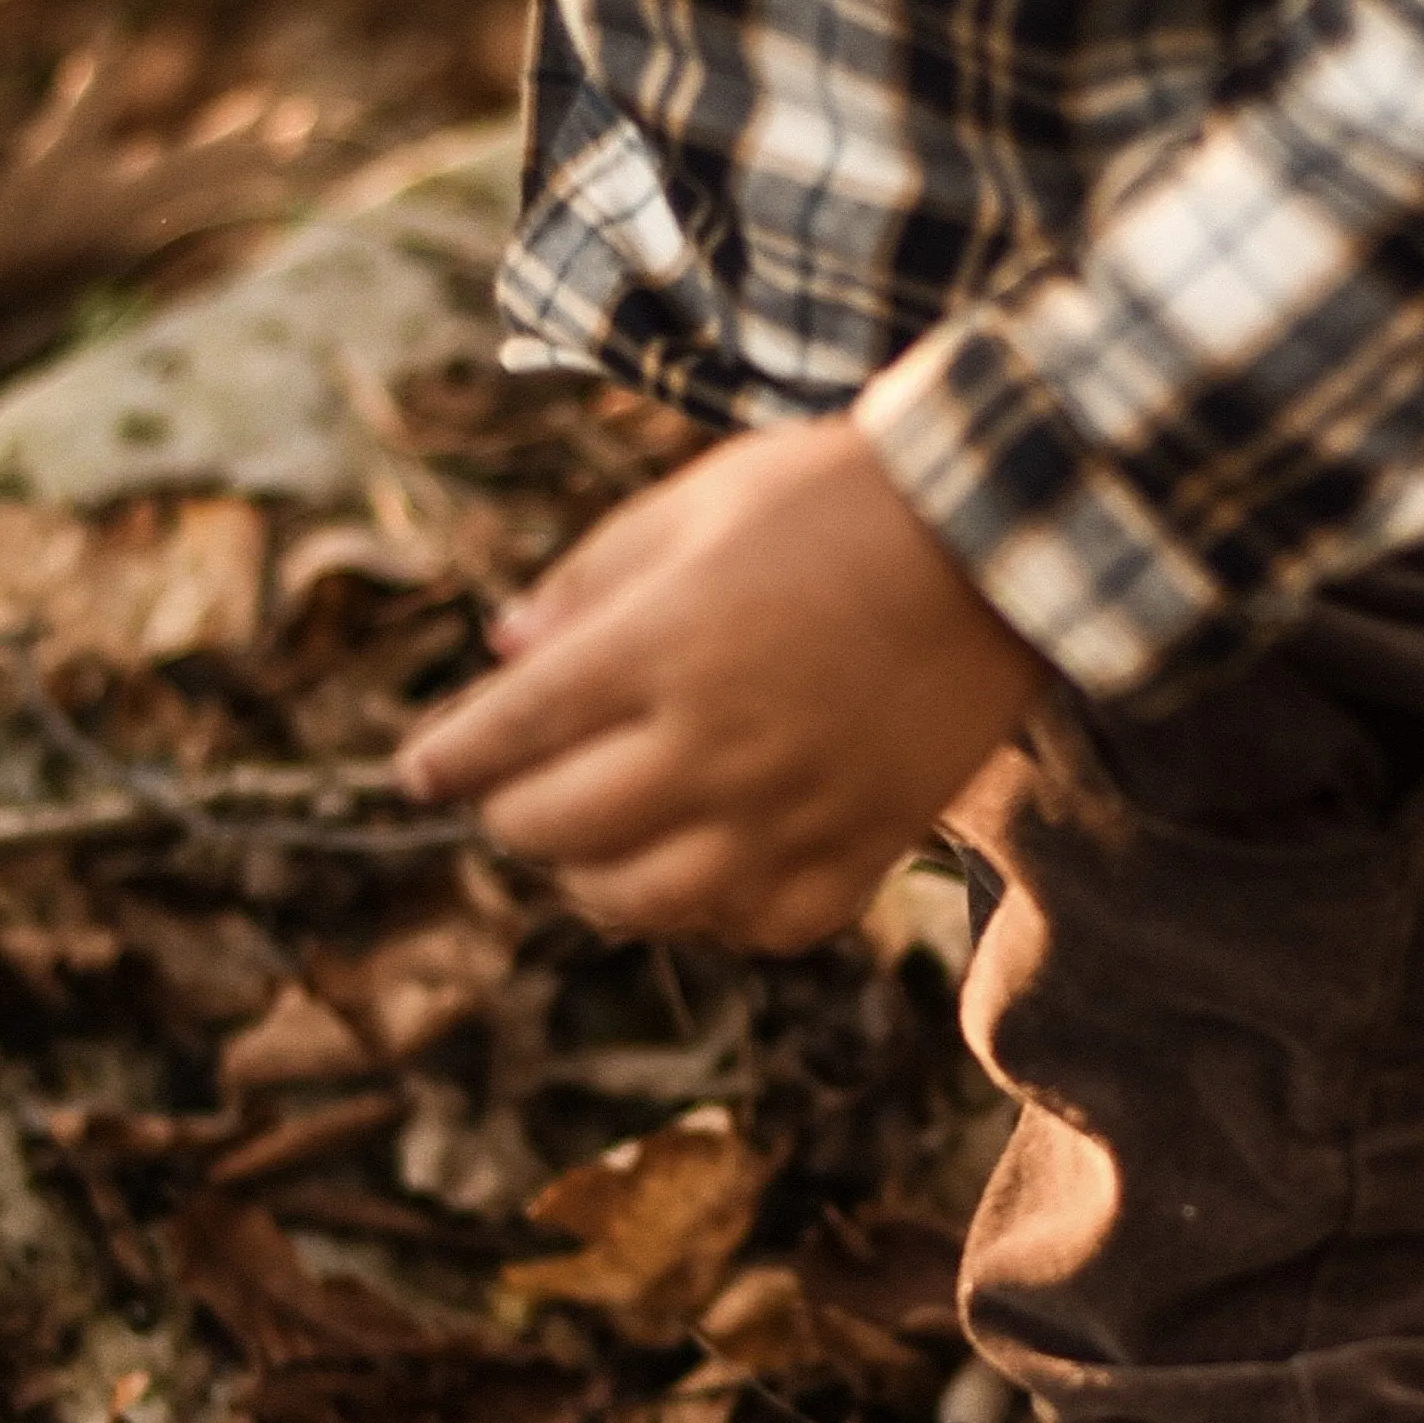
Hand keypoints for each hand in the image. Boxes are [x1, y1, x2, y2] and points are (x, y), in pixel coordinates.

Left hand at [395, 418, 1044, 948]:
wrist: (1003, 537)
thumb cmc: (838, 497)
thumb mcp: (696, 499)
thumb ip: (590, 579)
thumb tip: (502, 648)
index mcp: (659, 646)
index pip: (506, 735)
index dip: (447, 761)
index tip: (420, 773)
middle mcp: (713, 743)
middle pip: (554, 830)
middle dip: (509, 815)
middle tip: (509, 795)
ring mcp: (790, 808)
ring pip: (643, 902)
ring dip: (594, 880)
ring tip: (594, 849)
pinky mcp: (862, 847)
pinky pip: (760, 925)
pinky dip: (716, 911)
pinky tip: (706, 869)